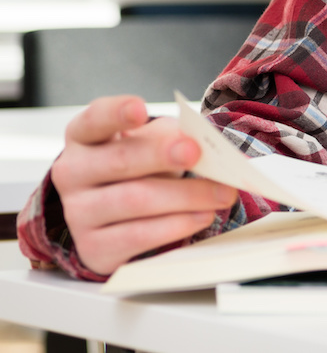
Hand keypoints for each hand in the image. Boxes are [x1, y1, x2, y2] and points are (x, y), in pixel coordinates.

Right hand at [51, 95, 237, 276]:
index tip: (140, 109)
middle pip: (119, 161)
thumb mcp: (150, 142)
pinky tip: (203, 216)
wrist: (114, 217)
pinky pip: (139, 236)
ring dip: (186, 195)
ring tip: (223, 193)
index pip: (94, 120)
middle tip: (196, 152)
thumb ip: (171, 137)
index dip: (116, 113)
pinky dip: (177, 225)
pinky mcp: (94, 248)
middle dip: (161, 155)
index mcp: (84, 137)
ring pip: (135, 201)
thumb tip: (202, 144)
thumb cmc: (138, 166)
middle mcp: (72, 173)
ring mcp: (78, 213)